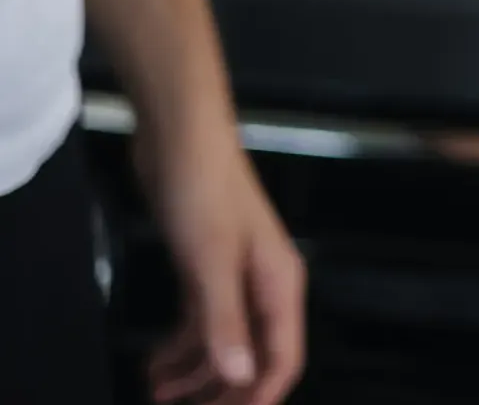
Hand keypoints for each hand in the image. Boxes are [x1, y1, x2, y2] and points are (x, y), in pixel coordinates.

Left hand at [137, 129, 305, 404]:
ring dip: (195, 373)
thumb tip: (240, 375)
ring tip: (157, 394)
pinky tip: (155, 362)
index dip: (259, 396)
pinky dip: (181, 346)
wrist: (180, 139)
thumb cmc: (203, 191)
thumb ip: (225, 322)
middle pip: (255, 357)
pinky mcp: (206, 268)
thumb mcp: (210, 263)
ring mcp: (235, 277)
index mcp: (278, 284)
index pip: (282, 357)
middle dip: (225, 391)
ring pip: (224, 342)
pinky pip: (201, 321)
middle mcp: (263, 285)